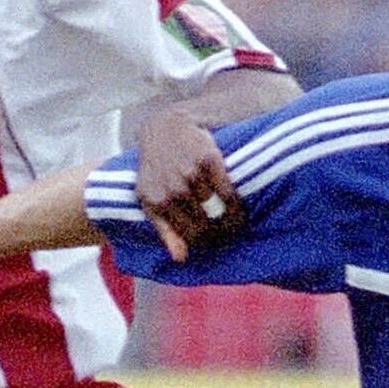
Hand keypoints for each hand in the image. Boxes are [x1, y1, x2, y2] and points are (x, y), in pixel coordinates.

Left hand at [128, 107, 242, 262]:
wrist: (164, 128)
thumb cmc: (156, 168)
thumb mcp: (149, 199)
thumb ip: (164, 230)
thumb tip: (181, 259)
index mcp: (158, 202)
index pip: (189, 235)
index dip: (206, 243)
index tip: (216, 244)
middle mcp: (174, 190)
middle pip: (206, 226)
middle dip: (221, 235)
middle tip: (230, 236)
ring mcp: (191, 175)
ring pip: (219, 211)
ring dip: (232, 222)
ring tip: (237, 225)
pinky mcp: (209, 160)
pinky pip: (228, 191)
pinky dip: (236, 204)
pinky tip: (239, 208)